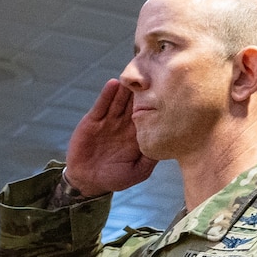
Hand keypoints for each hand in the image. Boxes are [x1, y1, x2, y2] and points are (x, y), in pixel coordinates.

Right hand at [63, 80, 157, 196]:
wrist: (88, 180)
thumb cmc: (115, 178)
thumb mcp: (138, 171)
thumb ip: (150, 159)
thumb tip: (167, 146)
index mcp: (138, 135)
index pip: (149, 116)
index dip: (157, 105)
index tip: (168, 91)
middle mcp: (125, 125)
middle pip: (135, 104)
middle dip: (143, 91)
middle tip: (153, 75)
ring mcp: (109, 121)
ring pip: (119, 101)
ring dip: (127, 89)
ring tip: (134, 77)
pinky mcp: (94, 120)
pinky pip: (101, 105)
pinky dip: (107, 94)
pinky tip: (113, 84)